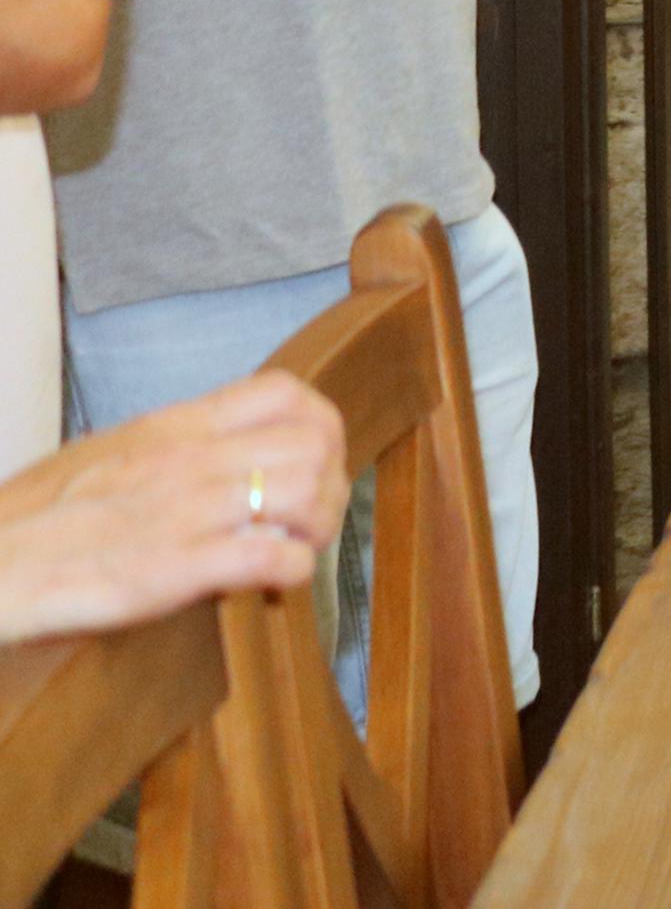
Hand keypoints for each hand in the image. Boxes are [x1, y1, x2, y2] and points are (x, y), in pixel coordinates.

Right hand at [0, 372, 348, 648]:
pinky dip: (292, 570)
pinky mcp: (175, 570)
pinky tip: (275, 582)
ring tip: (296, 548)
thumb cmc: (35, 518)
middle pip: (314, 442)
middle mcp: (188, 460)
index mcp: (172, 428)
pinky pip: (273, 557)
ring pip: (306, 491)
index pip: (282, 392)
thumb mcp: (108, 454)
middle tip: (311, 519)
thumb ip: (171, 447)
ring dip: (318, 526)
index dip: (319, 425)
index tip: (313, 461)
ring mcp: (185, 512)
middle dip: (330, 482)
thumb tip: (222, 453)